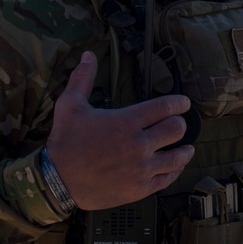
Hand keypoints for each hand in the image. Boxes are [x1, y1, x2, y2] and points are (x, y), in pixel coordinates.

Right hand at [46, 52, 194, 210]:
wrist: (56, 181)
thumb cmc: (64, 142)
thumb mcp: (69, 105)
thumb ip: (82, 78)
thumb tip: (88, 54)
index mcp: (126, 121)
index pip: (165, 107)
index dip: (179, 103)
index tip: (184, 103)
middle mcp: (138, 144)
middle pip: (176, 129)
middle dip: (180, 124)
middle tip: (179, 123)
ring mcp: (141, 168)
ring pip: (177, 157)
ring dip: (184, 150)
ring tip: (187, 148)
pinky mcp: (139, 189)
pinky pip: (166, 179)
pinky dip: (174, 171)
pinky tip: (175, 167)